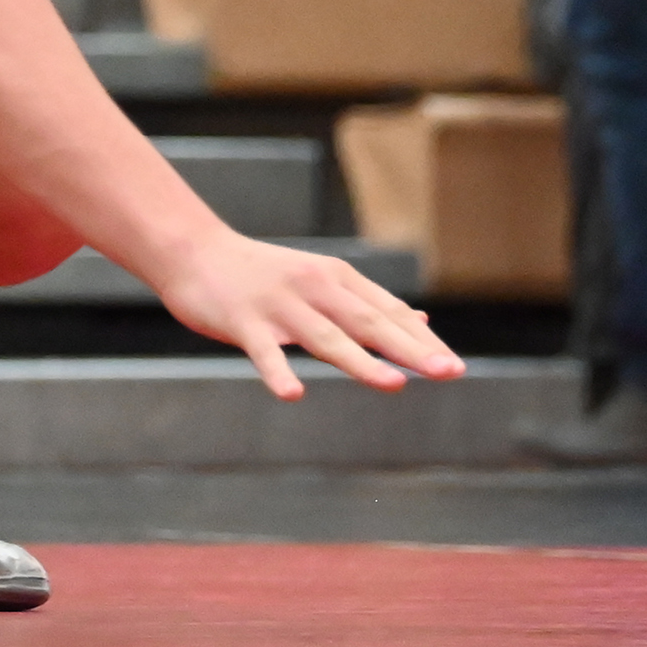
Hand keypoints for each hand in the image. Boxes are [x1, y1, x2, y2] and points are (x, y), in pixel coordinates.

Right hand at [150, 227, 465, 397]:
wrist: (193, 251)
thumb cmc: (262, 274)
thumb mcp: (321, 281)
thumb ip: (368, 304)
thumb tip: (422, 322)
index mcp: (335, 278)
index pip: (387, 312)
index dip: (421, 340)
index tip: (453, 366)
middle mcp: (313, 287)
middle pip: (367, 322)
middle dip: (410, 349)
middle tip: (447, 372)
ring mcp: (278, 305)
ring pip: (325, 337)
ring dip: (361, 360)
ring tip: (395, 384)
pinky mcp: (243, 321)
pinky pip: (264, 352)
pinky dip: (279, 373)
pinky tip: (292, 395)